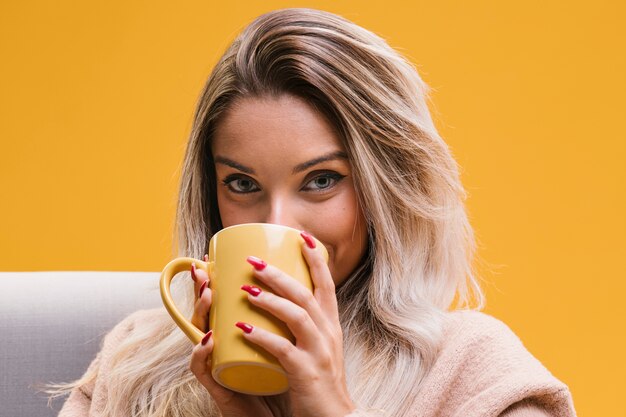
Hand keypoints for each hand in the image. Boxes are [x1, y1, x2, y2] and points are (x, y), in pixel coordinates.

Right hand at [188, 257, 274, 416]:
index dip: (213, 281)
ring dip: (203, 312)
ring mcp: (220, 366)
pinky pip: (204, 370)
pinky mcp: (220, 388)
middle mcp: (225, 347)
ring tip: (209, 294)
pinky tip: (211, 339)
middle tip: (203, 268)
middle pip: (207, 314)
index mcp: (238, 334)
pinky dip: (204, 354)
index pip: (222, 304)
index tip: (209, 256)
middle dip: (202, 288)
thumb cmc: (283, 377)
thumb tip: (302, 280)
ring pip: (201, 336)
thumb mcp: (286, 341)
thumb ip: (287, 316)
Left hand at [238, 232, 354, 416]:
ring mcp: (319, 352)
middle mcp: (328, 333)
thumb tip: (280, 299)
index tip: (301, 236)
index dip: (315, 258)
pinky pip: (283, 349)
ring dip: (270, 299)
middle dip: (279, 274)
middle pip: (306, 293)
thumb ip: (304, 324)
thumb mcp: (318, 346)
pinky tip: (243, 330)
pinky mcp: (306, 372)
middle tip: (253, 261)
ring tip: (245, 289)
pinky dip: (262, 337)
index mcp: (330, 324)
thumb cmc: (320, 381)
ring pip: (297, 315)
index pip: (326, 283)